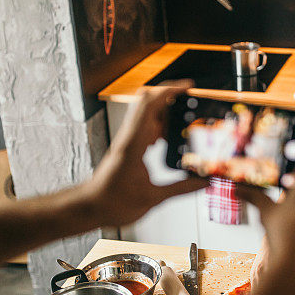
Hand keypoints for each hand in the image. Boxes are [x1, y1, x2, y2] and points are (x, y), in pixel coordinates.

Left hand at [83, 82, 208, 226]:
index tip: (188, 87)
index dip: (170, 90)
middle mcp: (129, 137)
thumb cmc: (112, 202)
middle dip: (171, 96)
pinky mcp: (129, 146)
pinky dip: (161, 125)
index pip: (150, 105)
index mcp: (133, 144)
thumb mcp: (152, 199)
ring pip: (148, 113)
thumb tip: (203, 182)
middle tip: (192, 101)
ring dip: (167, 112)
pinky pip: (146, 126)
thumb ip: (181, 189)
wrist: (90, 207)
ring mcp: (128, 140)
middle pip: (148, 102)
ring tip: (186, 121)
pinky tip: (171, 138)